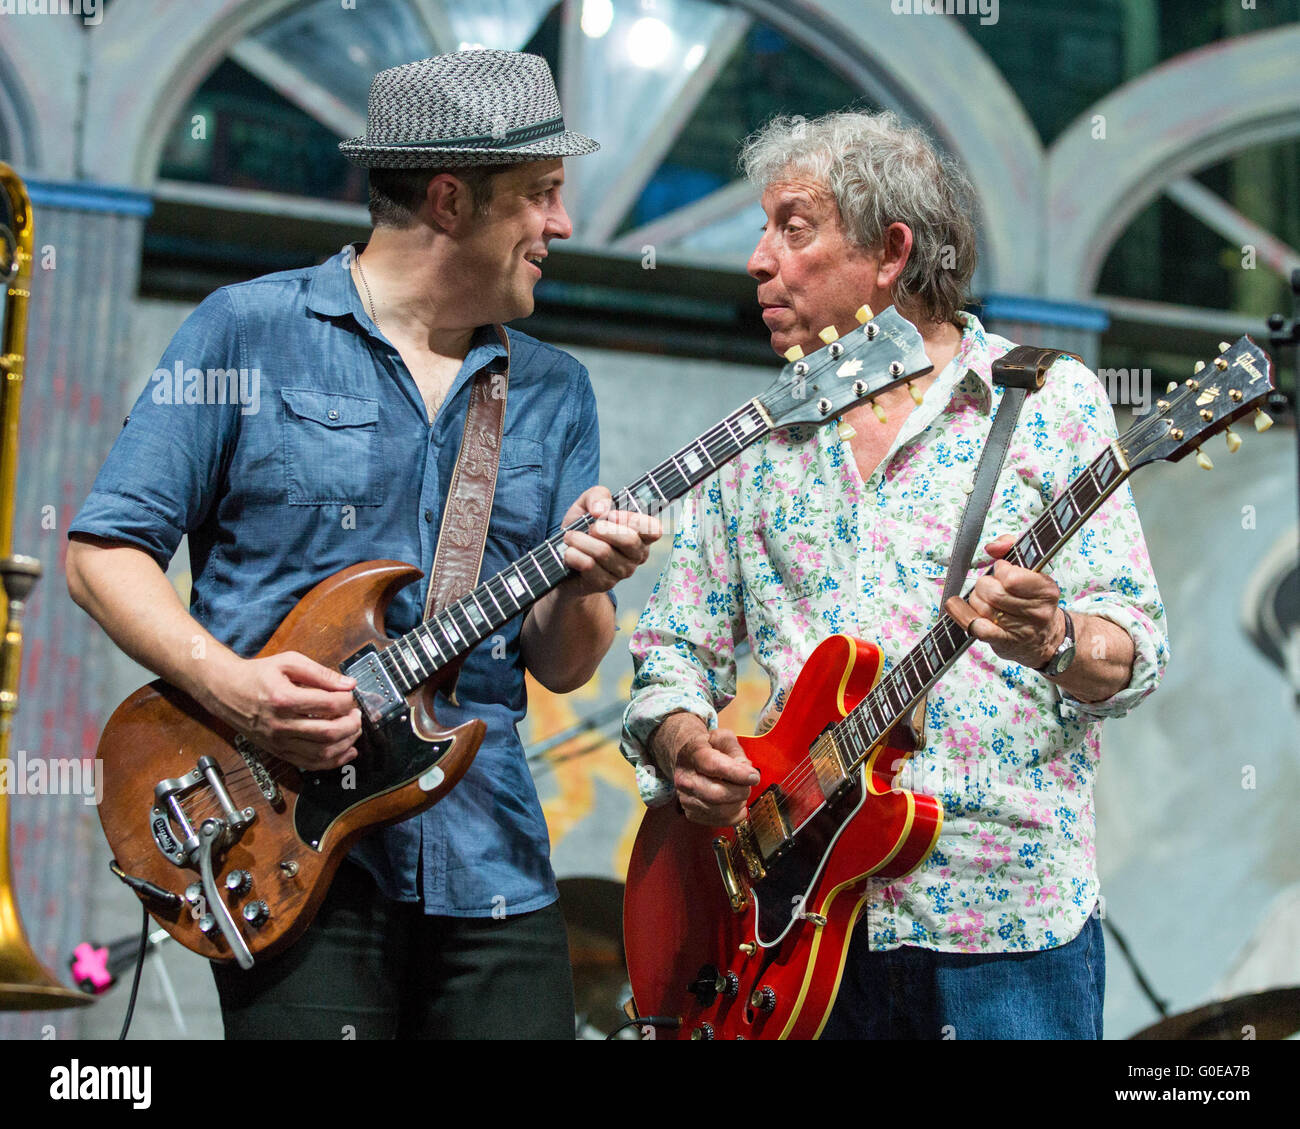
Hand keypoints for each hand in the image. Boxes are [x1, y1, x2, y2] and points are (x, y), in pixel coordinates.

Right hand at [209, 652, 360, 771]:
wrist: (225, 691)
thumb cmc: (257, 675)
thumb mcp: (288, 662)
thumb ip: (320, 673)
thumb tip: (348, 684)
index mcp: (283, 699)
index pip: (327, 705)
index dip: (347, 701)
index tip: (351, 695)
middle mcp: (280, 724)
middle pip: (328, 732)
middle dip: (352, 724)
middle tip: (357, 714)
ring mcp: (278, 742)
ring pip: (322, 752)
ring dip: (346, 743)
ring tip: (354, 730)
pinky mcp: (278, 752)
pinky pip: (310, 764)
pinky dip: (333, 761)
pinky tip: (346, 751)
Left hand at [558, 486, 660, 595]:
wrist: (564, 558)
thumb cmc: (583, 529)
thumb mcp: (587, 504)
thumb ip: (598, 496)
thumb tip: (600, 510)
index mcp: (641, 534)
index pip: (654, 529)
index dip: (634, 520)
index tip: (611, 515)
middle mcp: (637, 554)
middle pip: (629, 540)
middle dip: (602, 529)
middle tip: (588, 526)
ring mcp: (623, 571)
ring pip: (604, 552)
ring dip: (580, 540)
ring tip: (570, 537)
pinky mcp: (605, 584)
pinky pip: (589, 566)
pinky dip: (573, 555)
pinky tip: (569, 553)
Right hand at [654, 713, 759, 825]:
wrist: (686, 758)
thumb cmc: (706, 747)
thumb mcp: (722, 737)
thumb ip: (737, 751)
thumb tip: (746, 771)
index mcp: (693, 754)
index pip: (714, 766)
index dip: (737, 774)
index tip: (753, 777)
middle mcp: (685, 778)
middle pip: (717, 794)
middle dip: (740, 791)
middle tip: (748, 783)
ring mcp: (686, 798)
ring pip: (720, 811)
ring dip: (738, 803)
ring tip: (740, 791)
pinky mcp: (691, 813)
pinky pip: (719, 821)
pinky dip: (734, 815)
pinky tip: (736, 803)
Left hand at [944, 534, 1065, 669]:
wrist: (1044, 639)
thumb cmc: (1032, 599)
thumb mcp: (1031, 570)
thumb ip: (1011, 548)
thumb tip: (992, 547)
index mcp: (1047, 590)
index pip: (1011, 577)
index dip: (1001, 570)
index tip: (1002, 571)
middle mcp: (1037, 612)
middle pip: (994, 593)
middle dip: (985, 585)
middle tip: (990, 586)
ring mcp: (1021, 630)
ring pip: (983, 608)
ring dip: (976, 600)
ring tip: (985, 599)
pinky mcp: (1003, 643)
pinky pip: (976, 628)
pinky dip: (962, 614)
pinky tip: (956, 606)